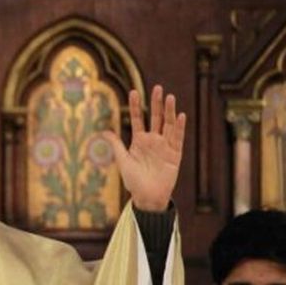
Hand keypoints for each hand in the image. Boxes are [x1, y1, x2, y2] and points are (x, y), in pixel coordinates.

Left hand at [105, 85, 185, 211]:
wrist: (147, 197)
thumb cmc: (134, 181)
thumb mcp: (123, 161)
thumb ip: (116, 145)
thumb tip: (104, 131)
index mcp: (139, 141)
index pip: (139, 119)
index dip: (136, 106)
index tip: (134, 91)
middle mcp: (153, 140)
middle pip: (156, 118)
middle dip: (156, 103)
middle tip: (157, 87)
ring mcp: (165, 146)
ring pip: (168, 125)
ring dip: (169, 112)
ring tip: (170, 97)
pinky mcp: (175, 155)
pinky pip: (178, 139)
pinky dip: (179, 128)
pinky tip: (180, 116)